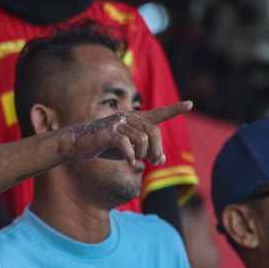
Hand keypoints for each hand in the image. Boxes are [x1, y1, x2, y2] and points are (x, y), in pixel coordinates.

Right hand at [67, 101, 192, 165]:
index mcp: (135, 120)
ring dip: (144, 154)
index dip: (174, 109)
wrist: (78, 143)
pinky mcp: (109, 133)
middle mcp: (129, 118)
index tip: (190, 104)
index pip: (158, 114)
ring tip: (138, 161)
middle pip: (154, 131)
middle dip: (158, 149)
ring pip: (142, 139)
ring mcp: (119, 124)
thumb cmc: (104, 146)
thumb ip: (145, 152)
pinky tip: (131, 163)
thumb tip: (162, 159)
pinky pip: (127, 145)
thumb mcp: (128, 150)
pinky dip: (131, 156)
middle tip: (156, 162)